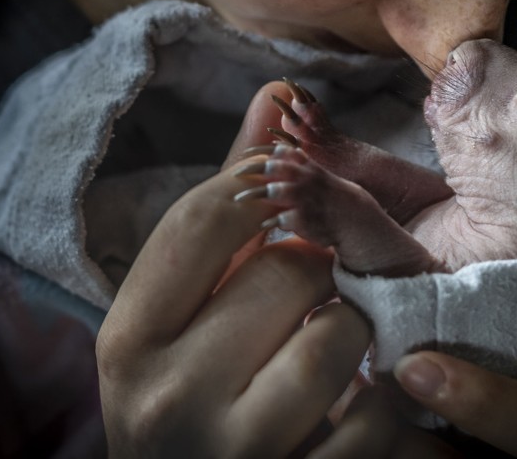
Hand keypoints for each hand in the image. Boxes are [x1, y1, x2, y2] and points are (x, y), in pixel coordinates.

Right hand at [96, 82, 371, 457]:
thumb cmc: (196, 387)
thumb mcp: (191, 303)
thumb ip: (231, 202)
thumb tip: (278, 94)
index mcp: (130, 341)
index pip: (202, 220)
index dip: (260, 191)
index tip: (283, 198)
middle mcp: (169, 400)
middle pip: (287, 271)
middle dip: (314, 270)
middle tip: (309, 294)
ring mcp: (239, 454)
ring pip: (340, 337)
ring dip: (355, 332)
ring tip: (333, 347)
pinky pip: (380, 416)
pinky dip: (386, 401)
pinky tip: (356, 405)